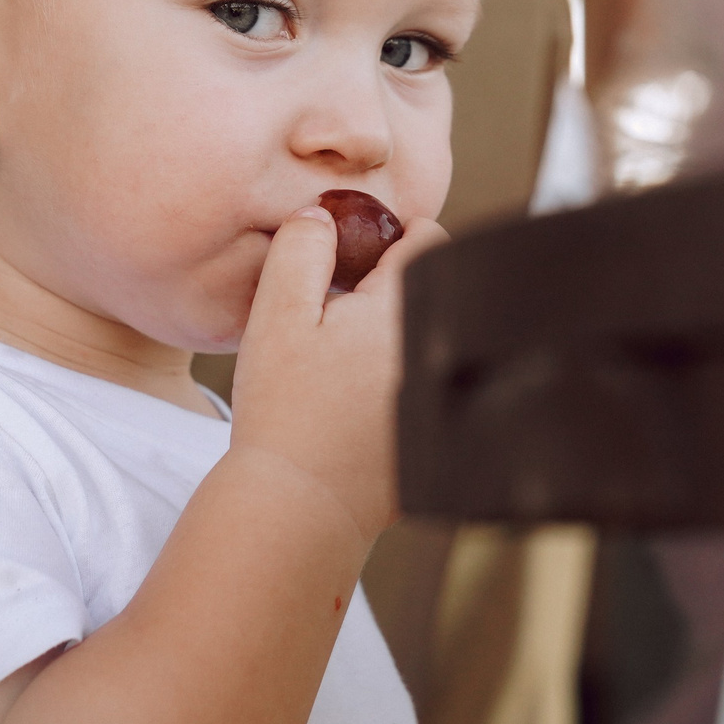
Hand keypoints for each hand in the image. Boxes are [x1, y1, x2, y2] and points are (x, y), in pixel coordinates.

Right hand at [225, 205, 446, 543]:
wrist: (299, 507)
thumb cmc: (286, 413)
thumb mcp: (277, 316)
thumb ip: (301, 250)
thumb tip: (321, 216)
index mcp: (409, 309)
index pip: (430, 240)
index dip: (392, 238)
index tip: (357, 260)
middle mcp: (440, 347)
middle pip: (435, 289)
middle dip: (396, 288)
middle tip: (344, 313)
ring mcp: (445, 394)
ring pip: (430, 337)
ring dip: (399, 335)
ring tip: (347, 362)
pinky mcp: (439, 435)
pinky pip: (429, 387)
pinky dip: (402, 384)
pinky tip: (359, 407)